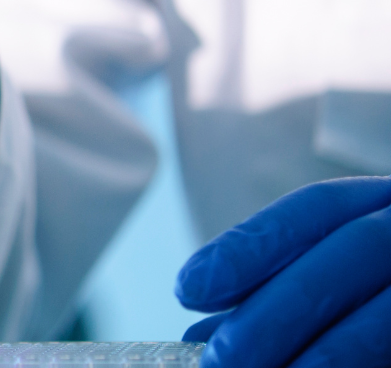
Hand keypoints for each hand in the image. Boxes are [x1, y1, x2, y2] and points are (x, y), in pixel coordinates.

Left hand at [177, 176, 390, 366]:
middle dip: (279, 310)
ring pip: (388, 317)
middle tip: (220, 361)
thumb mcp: (331, 282)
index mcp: (387, 206)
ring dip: (326, 354)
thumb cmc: (373, 294)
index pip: (317, 210)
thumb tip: (200, 340)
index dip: (251, 246)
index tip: (188, 288)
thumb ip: (273, 300)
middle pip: (352, 253)